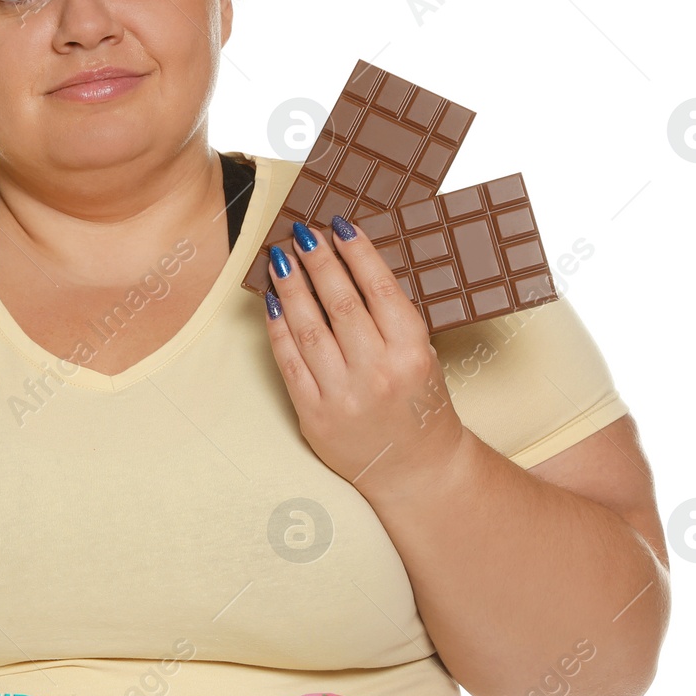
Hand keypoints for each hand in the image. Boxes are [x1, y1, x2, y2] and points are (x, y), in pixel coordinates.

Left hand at [263, 216, 464, 501]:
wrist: (417, 470)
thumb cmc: (420, 406)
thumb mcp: (422, 356)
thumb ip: (391, 319)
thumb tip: (348, 267)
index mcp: (412, 352)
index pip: (379, 289)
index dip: (356, 253)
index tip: (339, 225)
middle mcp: (378, 372)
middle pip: (340, 303)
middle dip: (318, 261)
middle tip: (302, 231)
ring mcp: (343, 395)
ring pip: (309, 328)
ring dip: (292, 287)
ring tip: (281, 257)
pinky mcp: (314, 415)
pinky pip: (289, 362)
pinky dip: (278, 328)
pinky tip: (272, 301)